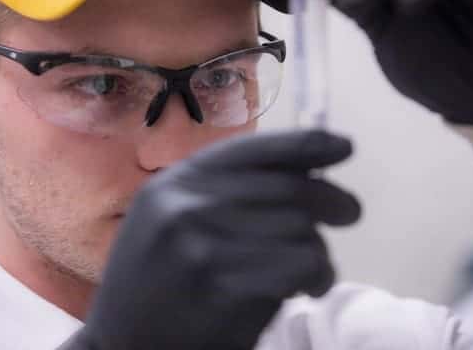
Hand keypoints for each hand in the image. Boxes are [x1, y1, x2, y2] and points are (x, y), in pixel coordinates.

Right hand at [77, 130, 359, 349]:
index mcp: (177, 181)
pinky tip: (306, 288)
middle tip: (350, 213)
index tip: (344, 146)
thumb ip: (227, 193)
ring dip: (320, 250)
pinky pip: (300, 263)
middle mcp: (185, 203)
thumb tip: (308, 169)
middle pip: (288, 187)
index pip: (254, 149)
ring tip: (313, 271)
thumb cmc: (160, 282)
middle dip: (332, 198)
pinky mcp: (221, 287)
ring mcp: (201, 244)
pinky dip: (317, 275)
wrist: (122, 345)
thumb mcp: (175, 220)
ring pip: (300, 227)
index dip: (307, 143)